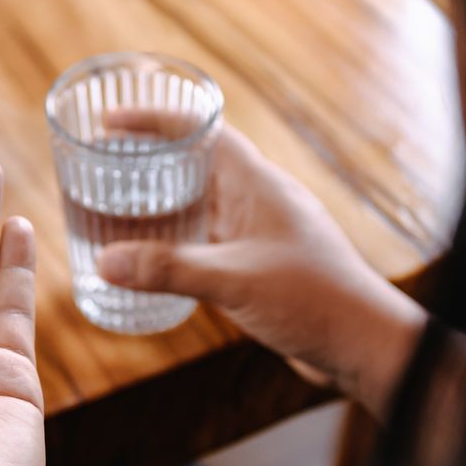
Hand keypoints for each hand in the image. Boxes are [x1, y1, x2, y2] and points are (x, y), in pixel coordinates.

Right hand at [97, 110, 425, 411]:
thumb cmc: (314, 300)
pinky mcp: (261, 266)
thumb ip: (168, 269)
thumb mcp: (233, 281)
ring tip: (114, 212)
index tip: (110, 123)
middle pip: (195, 165)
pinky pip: (209, 241)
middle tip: (102, 169)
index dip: (154, 121)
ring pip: (201, 206)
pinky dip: (177, 243)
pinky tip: (153, 262)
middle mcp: (259, 200)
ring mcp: (261, 233)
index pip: (201, 131)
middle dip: (148, 163)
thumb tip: (104, 262)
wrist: (363, 344)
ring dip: (161, 206)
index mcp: (258, 183)